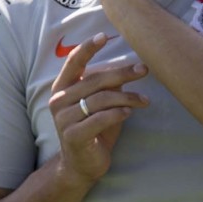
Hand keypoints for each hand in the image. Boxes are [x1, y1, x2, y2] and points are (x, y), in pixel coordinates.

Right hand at [48, 33, 149, 184]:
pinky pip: (100, 119)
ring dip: (127, 97)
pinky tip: (129, 113)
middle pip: (95, 80)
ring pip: (101, 99)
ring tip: (144, 100)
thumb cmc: (93, 128)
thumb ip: (108, 86)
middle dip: (122, 73)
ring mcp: (63, 119)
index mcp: (62, 87)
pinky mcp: (73, 136)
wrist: (81, 165)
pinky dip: (118, 114)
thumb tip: (130, 67)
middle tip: (144, 70)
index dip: (88, 48)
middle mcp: (58, 100)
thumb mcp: (100, 103)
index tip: (103, 36)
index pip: (74, 62)